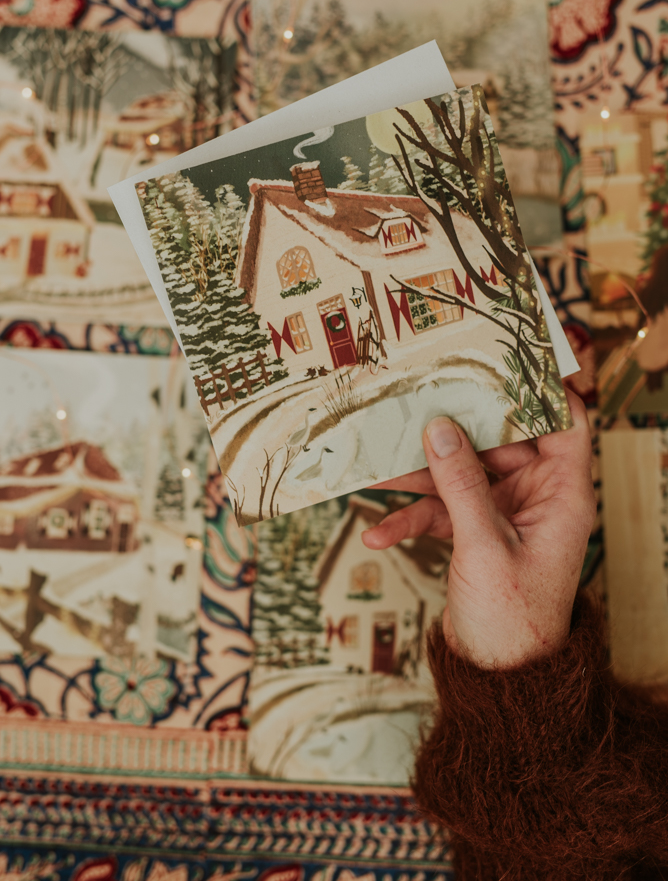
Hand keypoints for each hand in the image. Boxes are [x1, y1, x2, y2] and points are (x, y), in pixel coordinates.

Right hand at [361, 390, 595, 668]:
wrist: (497, 678)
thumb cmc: (512, 618)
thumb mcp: (484, 545)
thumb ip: (461, 483)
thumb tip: (440, 428)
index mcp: (561, 494)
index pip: (565, 423)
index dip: (542, 388)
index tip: (504, 359)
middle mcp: (536, 497)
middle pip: (497, 442)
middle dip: (453, 428)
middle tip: (418, 399)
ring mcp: (503, 514)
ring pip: (460, 474)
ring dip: (419, 475)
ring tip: (375, 468)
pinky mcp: (475, 533)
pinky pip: (441, 511)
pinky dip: (411, 519)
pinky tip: (377, 531)